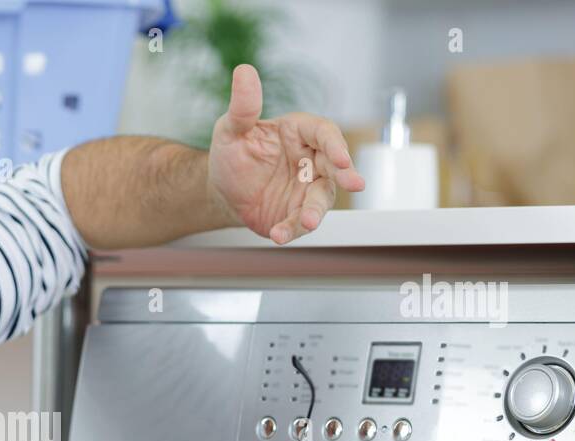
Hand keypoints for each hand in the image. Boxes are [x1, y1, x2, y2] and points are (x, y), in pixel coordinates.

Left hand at [208, 64, 365, 243]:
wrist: (221, 191)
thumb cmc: (230, 154)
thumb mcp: (230, 129)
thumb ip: (242, 107)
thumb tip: (244, 72)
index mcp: (299, 132)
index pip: (324, 133)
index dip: (336, 144)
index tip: (342, 157)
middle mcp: (310, 159)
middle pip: (335, 166)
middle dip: (345, 175)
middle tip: (353, 183)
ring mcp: (306, 188)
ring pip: (321, 199)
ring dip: (316, 211)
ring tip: (308, 222)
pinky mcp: (297, 213)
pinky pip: (299, 222)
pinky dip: (291, 230)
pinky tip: (277, 235)